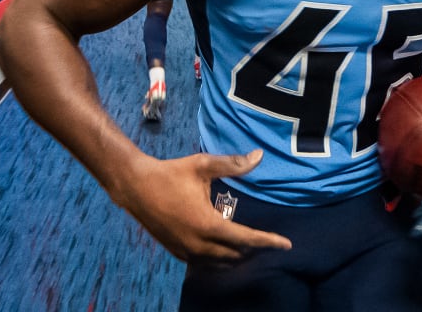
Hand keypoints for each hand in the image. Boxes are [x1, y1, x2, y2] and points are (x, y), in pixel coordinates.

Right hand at [112, 148, 291, 261]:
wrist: (135, 187)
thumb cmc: (170, 174)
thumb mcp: (203, 166)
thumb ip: (233, 164)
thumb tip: (259, 156)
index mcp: (208, 224)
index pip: (246, 239)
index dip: (268, 241)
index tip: (286, 244)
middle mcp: (199, 244)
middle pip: (236, 255)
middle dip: (255, 249)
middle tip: (269, 240)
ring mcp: (186, 252)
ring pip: (221, 264)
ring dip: (238, 256)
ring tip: (250, 245)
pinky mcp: (177, 253)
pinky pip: (205, 264)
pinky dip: (220, 260)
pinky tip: (226, 251)